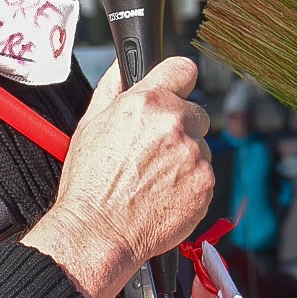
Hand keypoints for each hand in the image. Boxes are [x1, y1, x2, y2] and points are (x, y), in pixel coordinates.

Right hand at [22, 57, 213, 297]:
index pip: (183, 69)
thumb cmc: (90, 183)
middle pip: (195, 112)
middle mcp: (175, 123)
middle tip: (153, 151)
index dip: (177, 81)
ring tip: (154, 177)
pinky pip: (205, 174)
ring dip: (185, 157)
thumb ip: (113, 87)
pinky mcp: (206, 183)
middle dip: (179, 126)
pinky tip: (164, 194)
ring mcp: (194, 154)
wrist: (98, 231)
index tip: (176, 90)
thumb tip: (123, 66)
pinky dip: (191, 183)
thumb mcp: (90, 124)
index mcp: (147, 102)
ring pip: (200, 145)